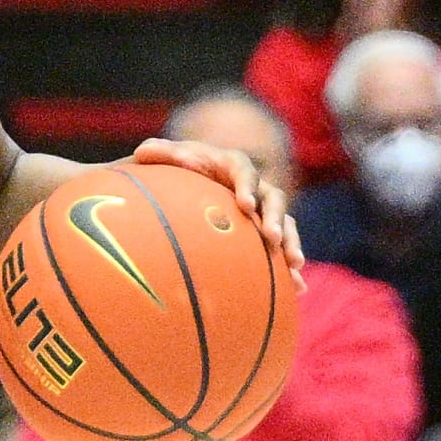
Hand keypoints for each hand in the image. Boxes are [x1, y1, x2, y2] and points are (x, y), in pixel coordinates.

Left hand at [131, 133, 302, 287]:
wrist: (191, 184)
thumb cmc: (179, 169)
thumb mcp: (170, 159)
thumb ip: (161, 154)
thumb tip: (143, 152)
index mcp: (232, 165)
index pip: (244, 171)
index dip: (247, 186)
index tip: (245, 204)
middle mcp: (254, 185)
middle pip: (272, 198)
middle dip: (274, 218)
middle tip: (271, 238)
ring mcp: (262, 209)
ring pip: (284, 223)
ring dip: (290, 242)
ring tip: (294, 265)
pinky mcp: (265, 230)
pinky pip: (282, 247)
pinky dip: (289, 268)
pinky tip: (297, 289)